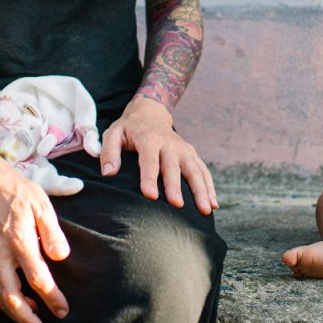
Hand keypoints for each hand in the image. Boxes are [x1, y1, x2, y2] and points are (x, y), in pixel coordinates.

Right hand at [0, 155, 69, 322]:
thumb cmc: (19, 192)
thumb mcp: (42, 204)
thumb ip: (52, 232)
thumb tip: (62, 257)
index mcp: (20, 241)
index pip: (37, 278)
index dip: (51, 297)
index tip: (63, 309)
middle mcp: (3, 255)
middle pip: (12, 298)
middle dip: (29, 320)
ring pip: (0, 297)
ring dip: (17, 316)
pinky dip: (7, 302)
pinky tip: (22, 304)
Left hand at [100, 96, 217, 214]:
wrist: (151, 112)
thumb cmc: (129, 128)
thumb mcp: (114, 133)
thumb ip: (108, 151)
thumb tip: (108, 173)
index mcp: (149, 139)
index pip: (149, 160)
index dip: (149, 178)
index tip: (150, 196)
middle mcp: (169, 143)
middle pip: (173, 167)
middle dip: (175, 186)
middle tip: (177, 205)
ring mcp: (184, 149)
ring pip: (194, 170)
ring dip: (201, 190)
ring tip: (205, 210)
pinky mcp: (192, 154)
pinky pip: (203, 171)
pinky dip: (210, 187)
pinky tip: (214, 205)